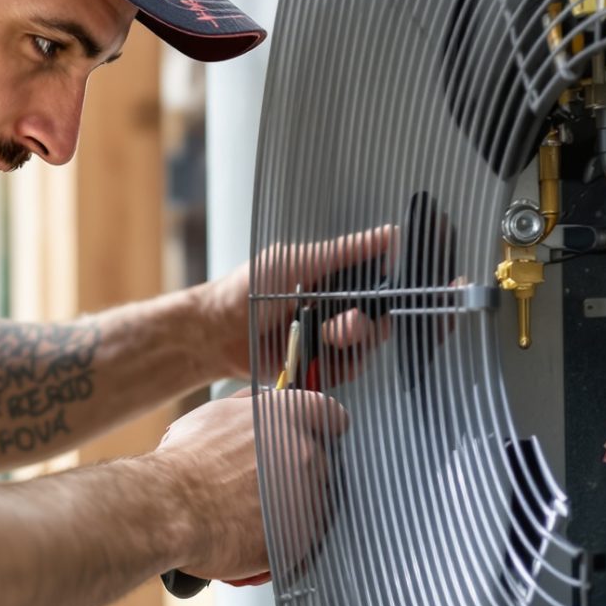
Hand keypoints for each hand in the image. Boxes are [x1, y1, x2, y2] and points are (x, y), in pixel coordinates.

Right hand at [154, 389, 349, 582]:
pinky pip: (301, 540)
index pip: (332, 417)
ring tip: (247, 514)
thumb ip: (250, 405)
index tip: (304, 440)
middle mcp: (310, 453)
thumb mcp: (215, 413)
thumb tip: (261, 400)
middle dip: (296, 474)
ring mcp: (311, 498)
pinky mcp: (303, 538)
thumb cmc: (187, 462)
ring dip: (289, 509)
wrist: (172, 509)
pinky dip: (281, 541)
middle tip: (259, 485)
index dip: (318, 429)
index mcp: (293, 415)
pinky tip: (250, 537)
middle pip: (321, 464)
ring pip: (313, 504)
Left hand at [190, 225, 399, 385]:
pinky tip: (319, 358)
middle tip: (346, 321)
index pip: (380, 285)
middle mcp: (336, 309)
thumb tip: (389, 234)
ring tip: (325, 338)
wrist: (215, 333)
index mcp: (335, 279)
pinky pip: (346, 371)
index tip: (387, 291)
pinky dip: (338, 367)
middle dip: (366, 323)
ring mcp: (328, 340)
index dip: (389, 290)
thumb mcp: (297, 261)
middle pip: (378, 320)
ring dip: (350, 344)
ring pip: (365, 347)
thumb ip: (345, 251)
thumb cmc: (248, 289)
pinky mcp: (318, 367)